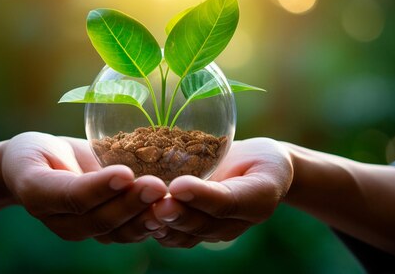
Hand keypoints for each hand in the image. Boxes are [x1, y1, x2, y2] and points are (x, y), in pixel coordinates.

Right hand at [1, 132, 166, 242]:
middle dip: (131, 204)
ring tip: (169, 201)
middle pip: (101, 220)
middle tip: (156, 186)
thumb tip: (107, 164)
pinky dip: (154, 223)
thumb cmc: (36, 154)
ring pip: (121, 232)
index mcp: (42, 199)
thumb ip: (60, 160)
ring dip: (147, 217)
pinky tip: (174, 211)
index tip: (125, 173)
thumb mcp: (36, 149)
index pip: (74, 197)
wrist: (38, 170)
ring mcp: (90, 228)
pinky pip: (132, 231)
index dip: (100, 188)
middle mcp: (67, 222)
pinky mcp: (111, 227)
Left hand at [150, 138, 292, 247]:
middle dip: (176, 214)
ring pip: (180, 235)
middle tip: (157, 203)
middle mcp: (229, 225)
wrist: (260, 176)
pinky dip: (148, 225)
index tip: (179, 186)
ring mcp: (208, 231)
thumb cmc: (262, 162)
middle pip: (200, 225)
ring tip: (139, 208)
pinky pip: (168, 233)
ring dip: (157, 223)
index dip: (201, 197)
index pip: (226, 203)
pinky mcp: (189, 230)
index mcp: (254, 204)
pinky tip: (131, 211)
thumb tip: (186, 172)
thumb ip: (237, 166)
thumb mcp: (263, 159)